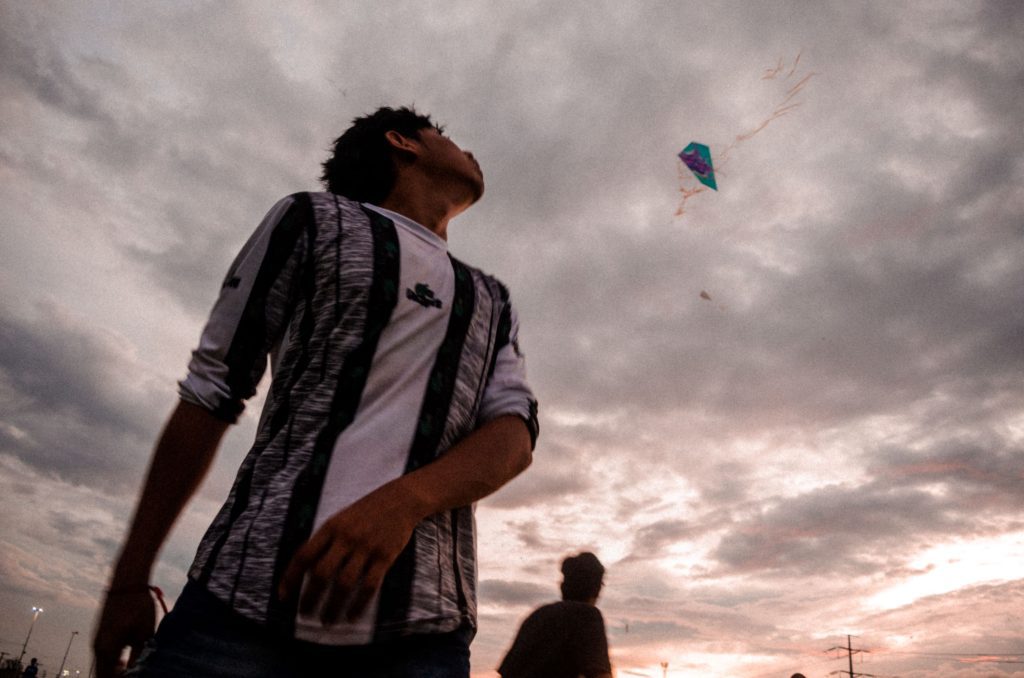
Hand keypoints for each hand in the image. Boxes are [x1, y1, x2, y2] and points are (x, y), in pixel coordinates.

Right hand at [93, 588, 154, 677]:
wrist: (127, 582)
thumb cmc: (139, 607)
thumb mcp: (144, 635)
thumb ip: (139, 658)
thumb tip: (137, 674)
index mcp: (107, 650)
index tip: (134, 677)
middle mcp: (97, 647)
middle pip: (102, 674)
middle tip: (133, 675)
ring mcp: (97, 640)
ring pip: (102, 666)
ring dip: (114, 672)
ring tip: (129, 668)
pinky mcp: (100, 634)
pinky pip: (102, 656)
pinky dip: (111, 663)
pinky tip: (125, 661)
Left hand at [277, 484, 421, 623]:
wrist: (401, 499)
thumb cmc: (368, 510)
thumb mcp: (341, 518)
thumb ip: (326, 540)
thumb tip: (306, 568)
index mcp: (331, 527)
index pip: (304, 555)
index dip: (290, 577)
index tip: (284, 596)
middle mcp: (346, 537)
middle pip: (321, 573)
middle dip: (309, 597)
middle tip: (305, 614)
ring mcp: (366, 547)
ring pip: (344, 583)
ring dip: (332, 606)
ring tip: (327, 620)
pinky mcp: (385, 556)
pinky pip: (369, 585)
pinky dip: (359, 604)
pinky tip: (351, 615)